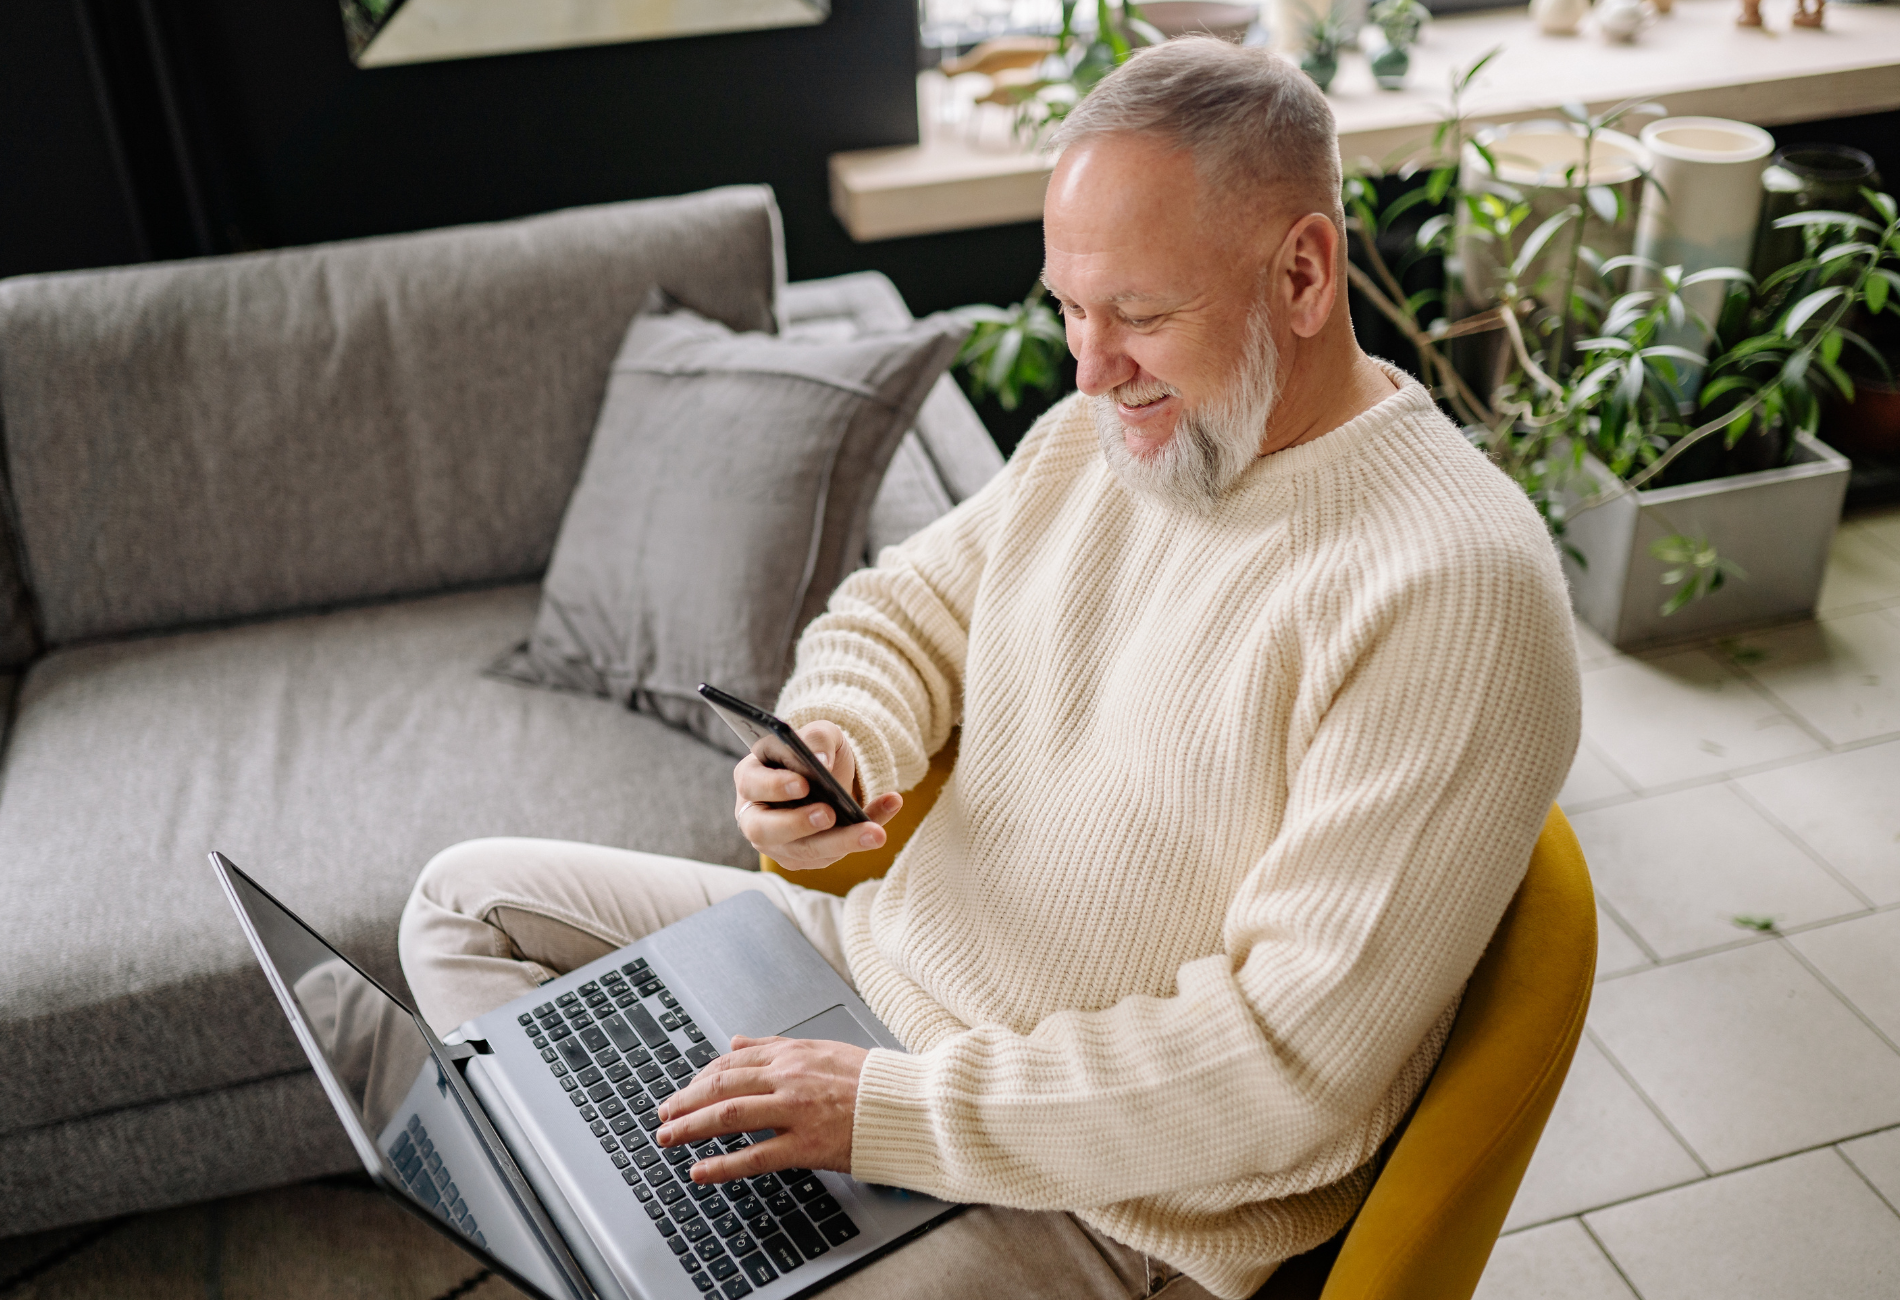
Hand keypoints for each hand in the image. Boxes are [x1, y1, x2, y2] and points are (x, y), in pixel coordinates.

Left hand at [655, 1035, 867, 1180]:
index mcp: (790, 1055)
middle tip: (663, 1117)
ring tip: (668, 1140)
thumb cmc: (869, 1080)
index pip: (730, 1065)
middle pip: (721, 1088)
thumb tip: (736, 1041)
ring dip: (690, 1128)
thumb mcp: (820, 1049)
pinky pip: (754, 1156)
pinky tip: (700, 1171)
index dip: (698, 1080)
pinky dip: (721, 1165)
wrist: (906, 1104)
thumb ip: (774, 1046)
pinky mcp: (806, 1146)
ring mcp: (795, 1112)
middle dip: (684, 1103)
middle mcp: (788, 1079)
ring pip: (729, 1117)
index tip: (683, 1093)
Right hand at [733, 720, 902, 870]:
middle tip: (829, 814)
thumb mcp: (819, 732)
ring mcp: (776, 841)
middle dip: (799, 824)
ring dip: (840, 842)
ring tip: (875, 832)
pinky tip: (884, 820)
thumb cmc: (814, 750)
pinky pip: (830, 854)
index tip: (804, 784)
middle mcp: (756, 815)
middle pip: (766, 830)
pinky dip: (859, 838)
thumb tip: (821, 762)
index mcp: (751, 777)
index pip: (753, 784)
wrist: (829, 773)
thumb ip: (817, 739)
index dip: (775, 786)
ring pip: (802, 851)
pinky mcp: (802, 856)